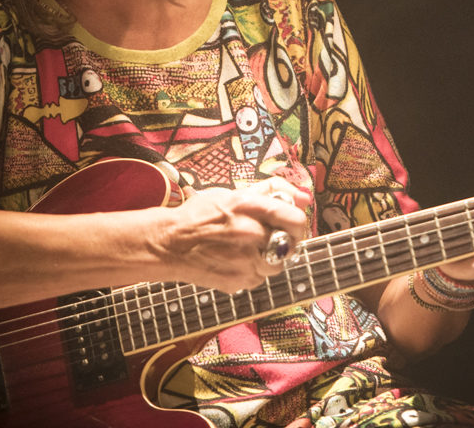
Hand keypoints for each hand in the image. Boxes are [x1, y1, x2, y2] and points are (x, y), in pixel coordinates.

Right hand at [159, 177, 311, 292]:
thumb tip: (305, 198)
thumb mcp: (233, 193)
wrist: (169, 244)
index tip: (292, 224)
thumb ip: (272, 191)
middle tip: (271, 237)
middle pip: (290, 244)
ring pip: (278, 264)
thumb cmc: (200, 215)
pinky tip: (236, 260)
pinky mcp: (237, 282)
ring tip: (249, 249)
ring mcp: (244, 261)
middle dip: (286, 240)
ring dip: (270, 257)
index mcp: (248, 206)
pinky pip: (260, 278)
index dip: (298, 223)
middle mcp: (248, 233)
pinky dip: (254, 270)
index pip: (294, 219)